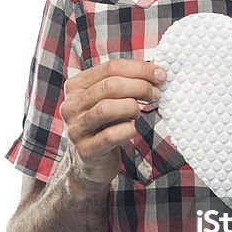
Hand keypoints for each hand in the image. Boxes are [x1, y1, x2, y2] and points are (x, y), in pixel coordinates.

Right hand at [59, 59, 166, 185]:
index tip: (161, 74)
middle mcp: (71, 105)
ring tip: (139, 113)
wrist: (89, 163)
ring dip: (132, 107)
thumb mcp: (108, 100)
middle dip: (140, 87)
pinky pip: (110, 135)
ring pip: (107, 108)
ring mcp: (75, 129)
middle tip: (156, 94)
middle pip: (109, 86)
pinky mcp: (85, 150)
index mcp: (76, 86)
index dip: (139, 69)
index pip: (110, 67)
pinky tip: (132, 130)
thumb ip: (124, 83)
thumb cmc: (105, 126)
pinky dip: (127, 130)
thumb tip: (156, 70)